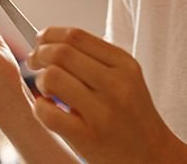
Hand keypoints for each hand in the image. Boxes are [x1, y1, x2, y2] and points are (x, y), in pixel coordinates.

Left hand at [26, 27, 186, 163]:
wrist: (153, 156)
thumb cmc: (132, 116)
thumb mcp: (126, 79)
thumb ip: (96, 59)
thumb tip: (50, 42)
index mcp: (124, 64)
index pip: (76, 35)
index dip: (50, 35)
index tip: (40, 42)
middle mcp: (116, 84)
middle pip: (62, 52)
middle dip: (39, 54)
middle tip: (33, 63)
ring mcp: (103, 111)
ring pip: (53, 77)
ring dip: (40, 81)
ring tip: (46, 91)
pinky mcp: (89, 137)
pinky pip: (49, 113)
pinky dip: (40, 108)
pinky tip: (47, 109)